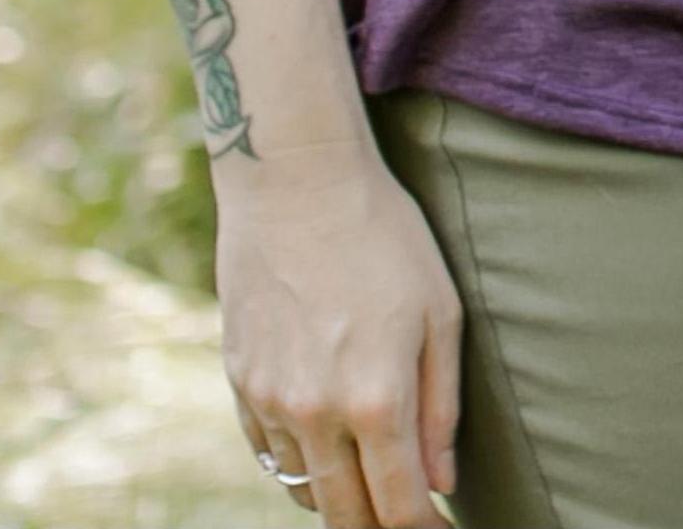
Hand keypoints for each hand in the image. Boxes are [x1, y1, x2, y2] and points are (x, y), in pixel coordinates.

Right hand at [216, 137, 462, 527]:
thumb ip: (442, 404)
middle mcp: (316, 416)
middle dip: (380, 528)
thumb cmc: (386, 239)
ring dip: (341, 499)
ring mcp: (269, 406)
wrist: (296, 189)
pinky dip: (302, 465)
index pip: (399, 507)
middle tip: (410, 515)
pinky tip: (330, 444)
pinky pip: (271, 456)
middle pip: (345, 517)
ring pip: (305, 491)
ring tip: (375, 481)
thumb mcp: (441, 311)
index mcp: (375, 400)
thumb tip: (442, 480)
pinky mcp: (239, 388)